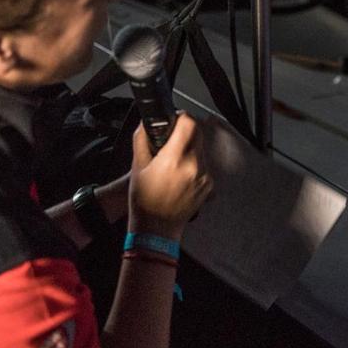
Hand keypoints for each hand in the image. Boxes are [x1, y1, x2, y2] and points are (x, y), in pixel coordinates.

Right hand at [128, 112, 212, 239]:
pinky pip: (205, 165)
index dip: (181, 118)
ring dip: (191, 148)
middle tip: (173, 140)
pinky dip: (196, 164)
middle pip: (198, 134)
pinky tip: (182, 175)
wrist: (157, 229)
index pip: (189, 124)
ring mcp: (204, 176)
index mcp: (174, 159)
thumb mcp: (137, 167)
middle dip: (186, 133)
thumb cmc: (145, 200)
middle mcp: (193, 166)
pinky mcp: (210, 185)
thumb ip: (142, 139)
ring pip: (202, 149)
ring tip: (175, 162)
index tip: (175, 120)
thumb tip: (146, 123)